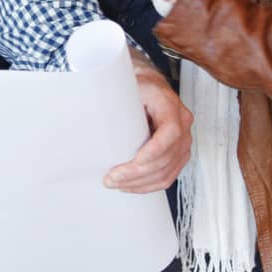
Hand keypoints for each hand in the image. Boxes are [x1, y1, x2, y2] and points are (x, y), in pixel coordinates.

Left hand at [106, 59, 192, 192]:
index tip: (132, 164)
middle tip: (112, 178)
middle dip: (138, 173)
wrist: (151, 86)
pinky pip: (169, 175)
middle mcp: (182, 124)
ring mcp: (183, 140)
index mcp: (170, 106)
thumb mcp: (126, 86)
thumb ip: (115, 100)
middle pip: (166, 158)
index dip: (152, 153)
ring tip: (118, 184)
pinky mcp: (179, 153)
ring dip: (141, 183)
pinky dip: (150, 184)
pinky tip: (132, 185)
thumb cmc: (137, 86)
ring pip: (167, 171)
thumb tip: (88, 114)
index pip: (170, 134)